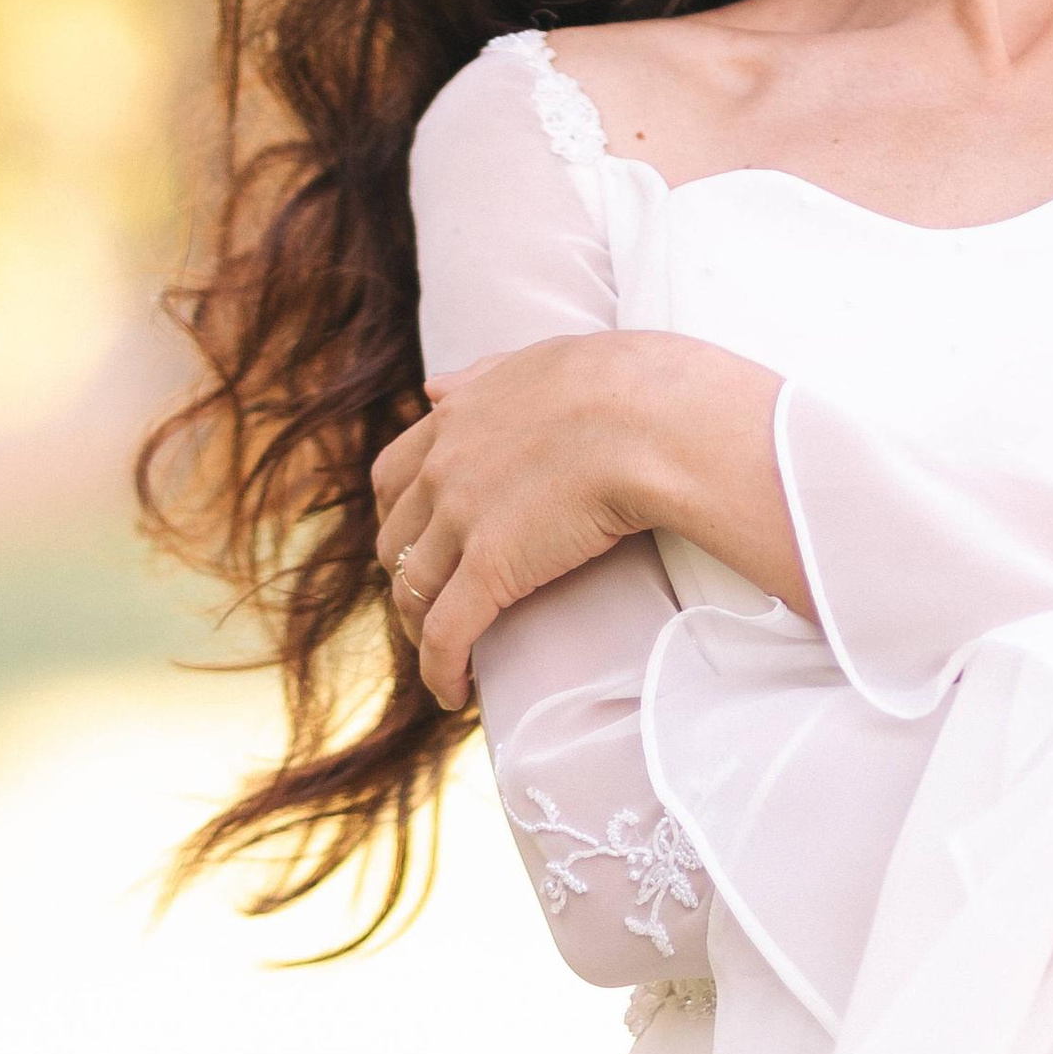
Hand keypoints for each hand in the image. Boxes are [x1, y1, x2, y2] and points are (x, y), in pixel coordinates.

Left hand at [374, 335, 652, 708]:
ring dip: (420, 628)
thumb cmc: (629, 384)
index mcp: (458, 415)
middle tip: (434, 603)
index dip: (402, 516)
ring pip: (413, 590)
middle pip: (396, 536)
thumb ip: (486, 375)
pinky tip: (454, 693)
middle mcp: (445, 466)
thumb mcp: (543, 360)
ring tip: (445, 655)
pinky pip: (446, 634)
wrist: (656, 419)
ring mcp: (462, 519)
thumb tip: (434, 386)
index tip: (421, 541)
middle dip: (406, 575)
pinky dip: (439, 669)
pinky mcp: (490, 570)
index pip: (397, 474)